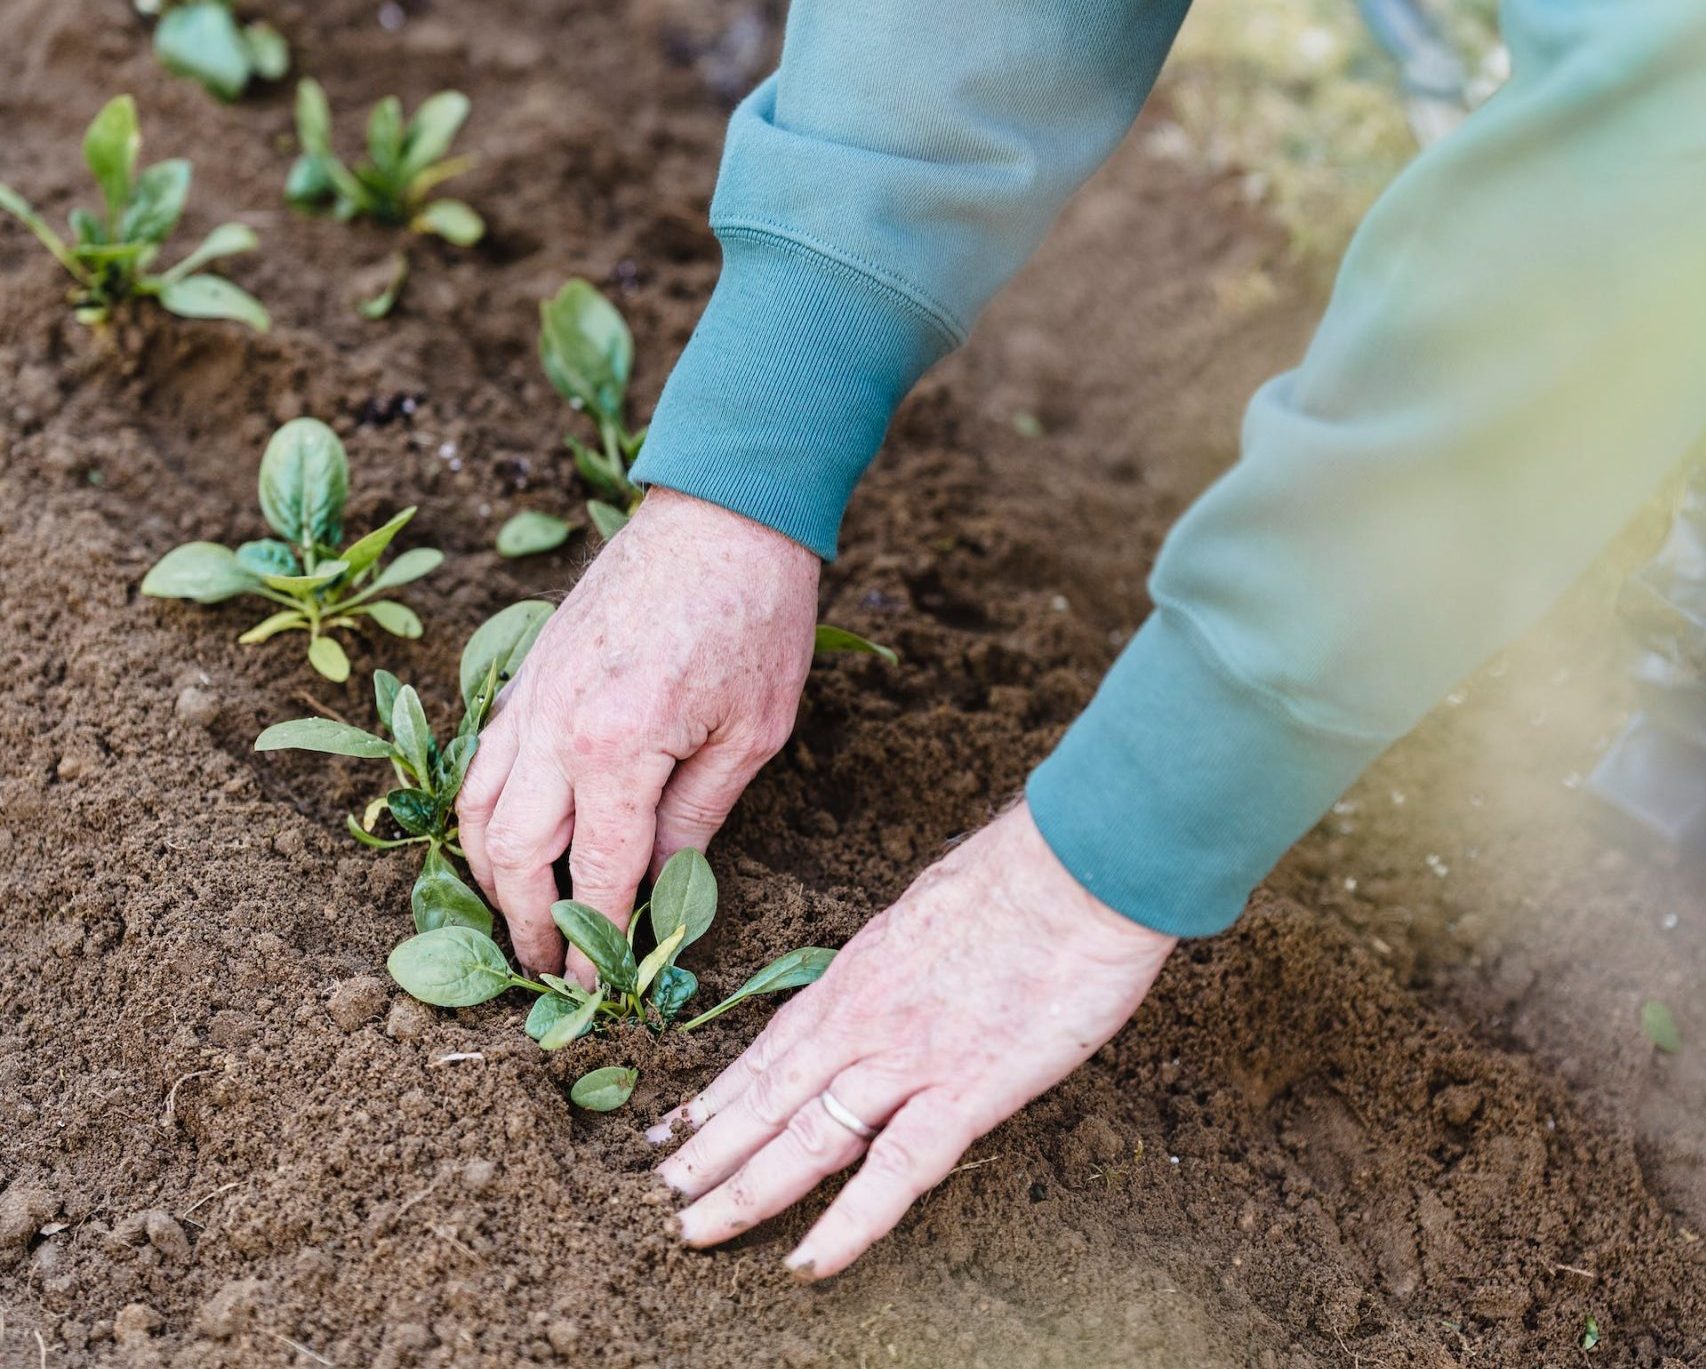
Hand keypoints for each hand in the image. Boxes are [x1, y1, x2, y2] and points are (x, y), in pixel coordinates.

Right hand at [457, 488, 819, 977]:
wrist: (723, 512)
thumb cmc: (756, 616)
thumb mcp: (754, 732)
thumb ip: (698, 817)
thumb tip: (662, 886)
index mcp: (619, 748)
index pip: (594, 874)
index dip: (595, 941)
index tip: (597, 991)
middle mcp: (555, 727)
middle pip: (512, 854)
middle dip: (524, 924)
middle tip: (546, 970)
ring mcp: (530, 696)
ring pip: (477, 808)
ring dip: (488, 874)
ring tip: (517, 918)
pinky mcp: (527, 672)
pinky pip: (483, 759)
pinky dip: (484, 811)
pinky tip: (508, 837)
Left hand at [650, 801, 1177, 1278]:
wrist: (1077, 867)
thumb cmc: (1022, 876)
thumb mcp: (931, 908)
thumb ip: (904, 955)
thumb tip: (899, 969)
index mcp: (857, 975)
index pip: (771, 1049)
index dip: (720, 1095)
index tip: (675, 1127)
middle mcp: (863, 1021)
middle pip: (768, 1099)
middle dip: (707, 1151)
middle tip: (656, 1195)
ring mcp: (907, 1060)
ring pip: (805, 1139)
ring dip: (744, 1191)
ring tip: (691, 1230)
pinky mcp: (965, 1091)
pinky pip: (896, 1172)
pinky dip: (847, 1223)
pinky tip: (808, 1262)